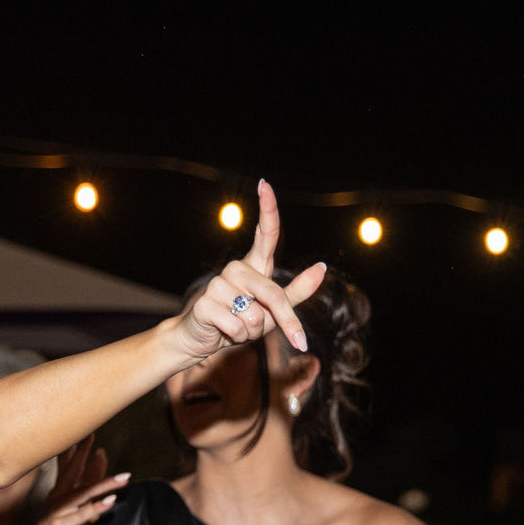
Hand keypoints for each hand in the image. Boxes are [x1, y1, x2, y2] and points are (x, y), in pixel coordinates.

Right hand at [16, 436, 126, 524]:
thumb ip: (88, 498)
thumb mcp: (74, 514)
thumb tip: (105, 489)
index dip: (81, 451)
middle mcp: (60, 498)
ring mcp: (60, 511)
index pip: (72, 468)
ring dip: (105, 484)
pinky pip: (82, 515)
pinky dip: (96, 508)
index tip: (89, 433)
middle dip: (84, 453)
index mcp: (62, 494)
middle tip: (92, 434)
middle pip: (74, 472)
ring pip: (85, 493)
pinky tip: (110, 502)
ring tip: (124, 478)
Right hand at [166, 180, 326, 365]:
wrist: (201, 339)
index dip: (266, 209)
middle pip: (273, 293)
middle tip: (295, 338)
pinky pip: (237, 325)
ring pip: (254, 315)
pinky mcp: (205, 303)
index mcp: (254, 267)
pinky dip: (236, 336)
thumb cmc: (239, 322)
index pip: (264, 234)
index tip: (264, 185)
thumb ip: (297, 291)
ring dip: (251, 330)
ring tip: (237, 326)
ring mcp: (218, 284)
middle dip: (286, 321)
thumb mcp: (274, 310)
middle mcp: (236, 269)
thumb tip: (322, 267)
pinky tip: (224, 331)